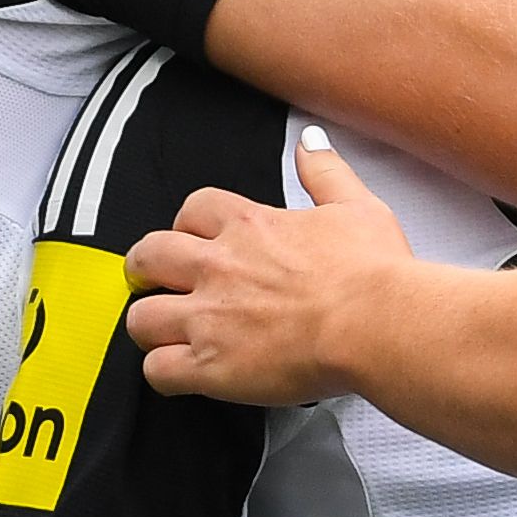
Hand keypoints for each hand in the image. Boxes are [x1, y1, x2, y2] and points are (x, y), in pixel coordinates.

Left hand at [124, 138, 414, 404]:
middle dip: (145, 269)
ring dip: (150, 324)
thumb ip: (325, 172)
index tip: (197, 239)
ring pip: (141, 317)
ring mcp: (208, 318)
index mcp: (249, 226)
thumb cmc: (372, 271)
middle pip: (148, 257)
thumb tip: (310, 142)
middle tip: (158, 283)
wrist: (374, 322)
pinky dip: (163, 373)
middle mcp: (218, 267)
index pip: (192, 210)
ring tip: (165, 334)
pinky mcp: (210, 365)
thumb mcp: (355, 206)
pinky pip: (157, 370)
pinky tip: (180, 374)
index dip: (188, 225)